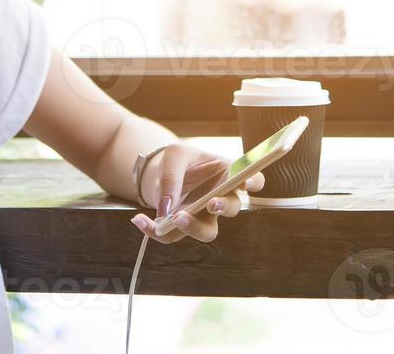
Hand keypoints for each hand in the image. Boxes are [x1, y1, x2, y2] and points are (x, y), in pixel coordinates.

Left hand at [129, 143, 265, 244]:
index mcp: (226, 174)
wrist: (157, 171)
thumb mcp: (173, 156)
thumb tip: (167, 207)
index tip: (246, 183)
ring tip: (176, 217)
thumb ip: (172, 176)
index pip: (252, 179)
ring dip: (193, 228)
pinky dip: (155, 231)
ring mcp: (204, 216)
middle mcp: (221, 198)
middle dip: (224, 207)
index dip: (254, 183)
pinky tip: (139, 220)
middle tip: (211, 202)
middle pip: (232, 209)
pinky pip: (173, 236)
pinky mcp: (184, 227)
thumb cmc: (175, 159)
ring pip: (207, 231)